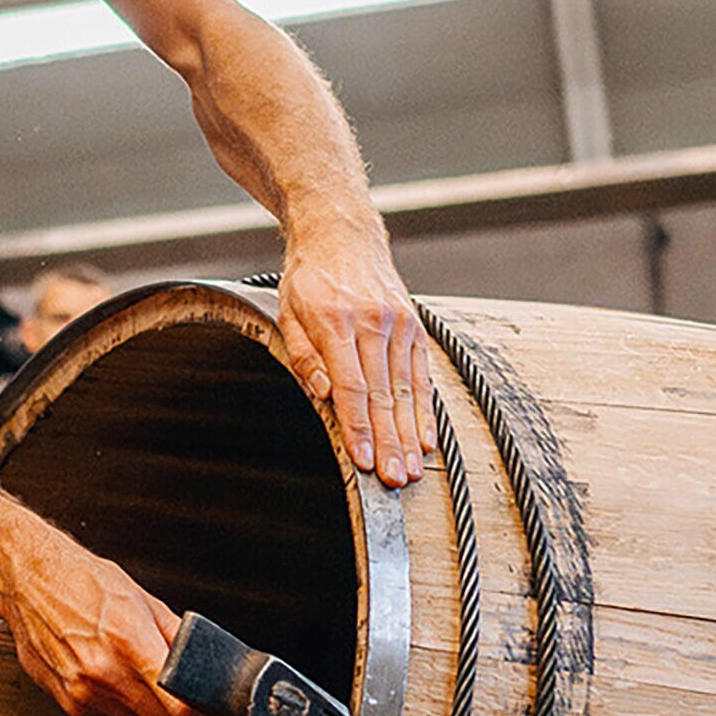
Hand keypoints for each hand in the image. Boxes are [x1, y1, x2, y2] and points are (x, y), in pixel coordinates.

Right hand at [0, 527, 222, 715]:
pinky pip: (109, 715)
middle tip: (184, 699)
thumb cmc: (78, 580)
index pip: (180, 704)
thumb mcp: (139, 597)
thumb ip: (174, 634)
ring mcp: (83, 691)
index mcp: (130, 641)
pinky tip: (106, 671)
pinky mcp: (68, 701)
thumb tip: (201, 659)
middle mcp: (104, 672)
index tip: (211, 713)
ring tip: (135, 672)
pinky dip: (117, 701)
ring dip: (148, 708)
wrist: (26, 580)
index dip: (203, 715)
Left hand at [275, 231, 434, 487]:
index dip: (359, 427)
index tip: (365, 460)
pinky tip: (426, 440)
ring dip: (410, 436)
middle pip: (384, 395)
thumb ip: (305, 356)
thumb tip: (325, 395)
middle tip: (395, 481)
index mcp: (338, 322)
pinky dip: (425, 411)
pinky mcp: (415, 328)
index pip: (353, 386)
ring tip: (412, 471)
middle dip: (390, 443)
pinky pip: (421, 377)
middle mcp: (375, 323)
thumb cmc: (309, 279)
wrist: (342, 234)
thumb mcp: (288, 312)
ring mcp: (400, 325)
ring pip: (407, 391)